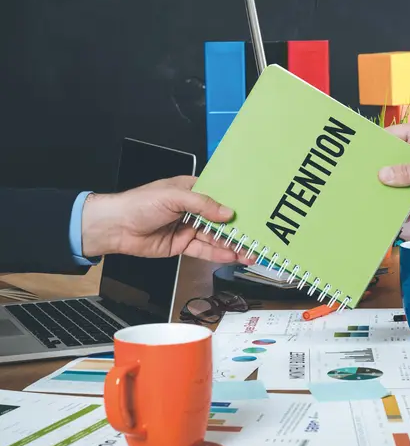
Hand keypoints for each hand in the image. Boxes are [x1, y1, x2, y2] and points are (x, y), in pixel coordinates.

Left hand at [80, 176, 250, 263]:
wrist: (115, 227)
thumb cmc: (139, 203)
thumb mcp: (174, 196)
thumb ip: (202, 204)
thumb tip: (227, 212)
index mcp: (191, 190)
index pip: (220, 196)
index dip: (236, 203)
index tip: (254, 211)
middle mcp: (192, 209)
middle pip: (220, 219)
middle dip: (238, 228)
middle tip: (257, 236)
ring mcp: (188, 227)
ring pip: (214, 237)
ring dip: (232, 244)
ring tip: (250, 251)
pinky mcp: (182, 245)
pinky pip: (203, 250)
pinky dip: (218, 254)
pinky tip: (232, 256)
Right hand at [377, 121, 409, 213]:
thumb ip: (409, 172)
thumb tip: (384, 175)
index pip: (392, 137)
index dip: (377, 147)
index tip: (362, 159)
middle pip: (395, 159)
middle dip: (384, 173)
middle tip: (368, 183)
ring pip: (403, 177)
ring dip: (396, 190)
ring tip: (382, 201)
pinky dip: (409, 202)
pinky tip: (403, 213)